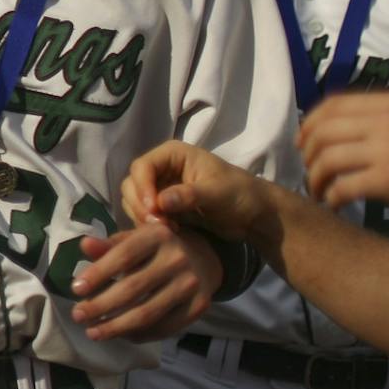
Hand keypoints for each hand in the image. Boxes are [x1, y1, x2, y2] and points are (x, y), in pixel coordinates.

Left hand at [69, 217, 221, 341]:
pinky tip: (121, 335)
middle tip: (78, 316)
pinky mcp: (200, 306)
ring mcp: (191, 284)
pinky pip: (165, 327)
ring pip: (148, 313)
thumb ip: (108, 245)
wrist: (203, 258)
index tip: (75, 289)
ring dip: (117, 327)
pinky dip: (140, 334)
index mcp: (158, 235)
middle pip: (133, 288)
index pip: (124, 255)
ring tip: (93, 332)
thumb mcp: (133, 239)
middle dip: (101, 305)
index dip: (98, 273)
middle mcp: (177, 258)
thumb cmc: (156, 248)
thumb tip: (84, 246)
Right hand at [120, 139, 270, 236]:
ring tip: (165, 230)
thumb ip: (188, 195)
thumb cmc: (240, 194)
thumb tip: (160, 202)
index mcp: (172, 155)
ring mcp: (162, 188)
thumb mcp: (216, 193)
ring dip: (143, 216)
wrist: (255, 215)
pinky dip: (149, 224)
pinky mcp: (165, 208)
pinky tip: (167, 233)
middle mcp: (162, 169)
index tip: (153, 210)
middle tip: (158, 225)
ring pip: (135, 201)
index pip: (142, 167)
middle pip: (132, 184)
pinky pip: (146, 215)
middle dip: (140, 205)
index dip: (142, 188)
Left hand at [301, 91, 388, 218]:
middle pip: (323, 133)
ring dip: (315, 179)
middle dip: (308, 155)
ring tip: (318, 191)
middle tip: (310, 172)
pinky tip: (334, 204)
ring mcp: (387, 149)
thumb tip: (333, 126)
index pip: (331, 105)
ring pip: (327, 160)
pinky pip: (343, 187)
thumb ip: (378, 116)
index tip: (303, 143)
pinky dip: (331, 197)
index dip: (309, 125)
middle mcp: (385, 120)